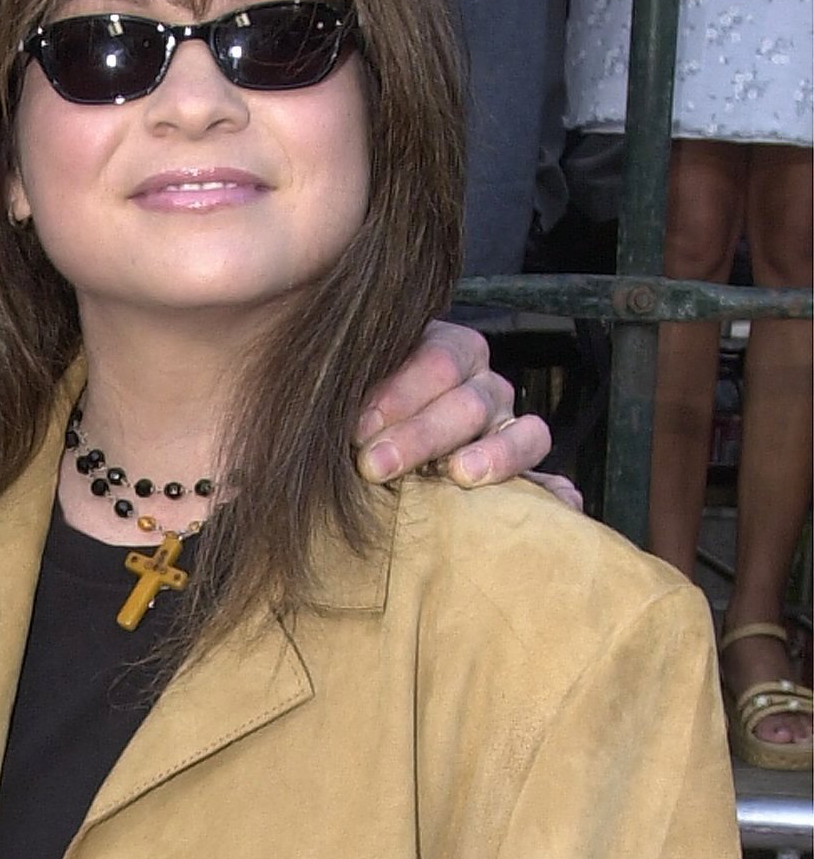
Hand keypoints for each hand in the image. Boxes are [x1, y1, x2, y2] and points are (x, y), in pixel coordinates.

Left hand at [355, 320, 555, 489]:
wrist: (362, 455)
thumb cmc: (347, 422)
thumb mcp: (340, 395)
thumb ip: (336, 395)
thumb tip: (300, 399)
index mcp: (443, 353)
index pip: (437, 359)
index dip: (399, 393)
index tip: (357, 428)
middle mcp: (481, 387)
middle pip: (470, 400)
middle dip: (421, 433)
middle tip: (375, 465)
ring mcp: (505, 430)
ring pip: (522, 432)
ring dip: (495, 456)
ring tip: (461, 476)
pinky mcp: (521, 475)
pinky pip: (550, 482)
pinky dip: (555, 495)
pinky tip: (559, 505)